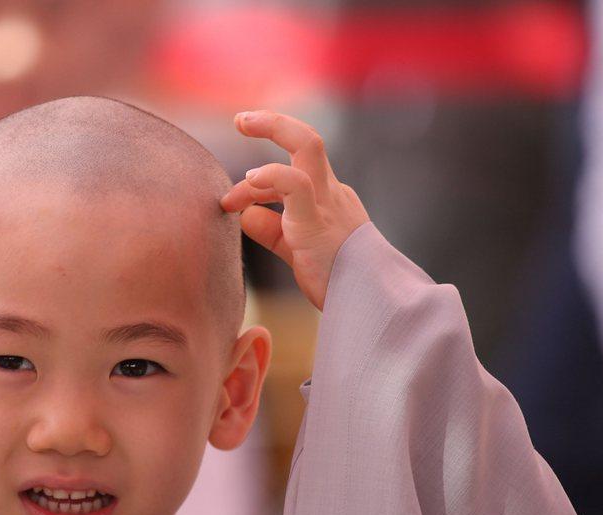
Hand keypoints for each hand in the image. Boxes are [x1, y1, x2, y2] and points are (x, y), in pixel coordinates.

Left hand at [220, 111, 368, 310]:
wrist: (373, 306)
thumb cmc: (339, 283)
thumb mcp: (298, 251)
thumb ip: (273, 232)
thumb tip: (247, 216)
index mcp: (330, 200)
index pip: (293, 171)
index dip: (254, 183)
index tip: (228, 202)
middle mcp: (332, 193)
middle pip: (307, 140)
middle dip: (274, 123)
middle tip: (241, 119)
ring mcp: (328, 203)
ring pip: (307, 145)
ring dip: (273, 128)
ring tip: (242, 126)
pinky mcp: (317, 221)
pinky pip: (295, 183)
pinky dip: (270, 175)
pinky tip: (250, 180)